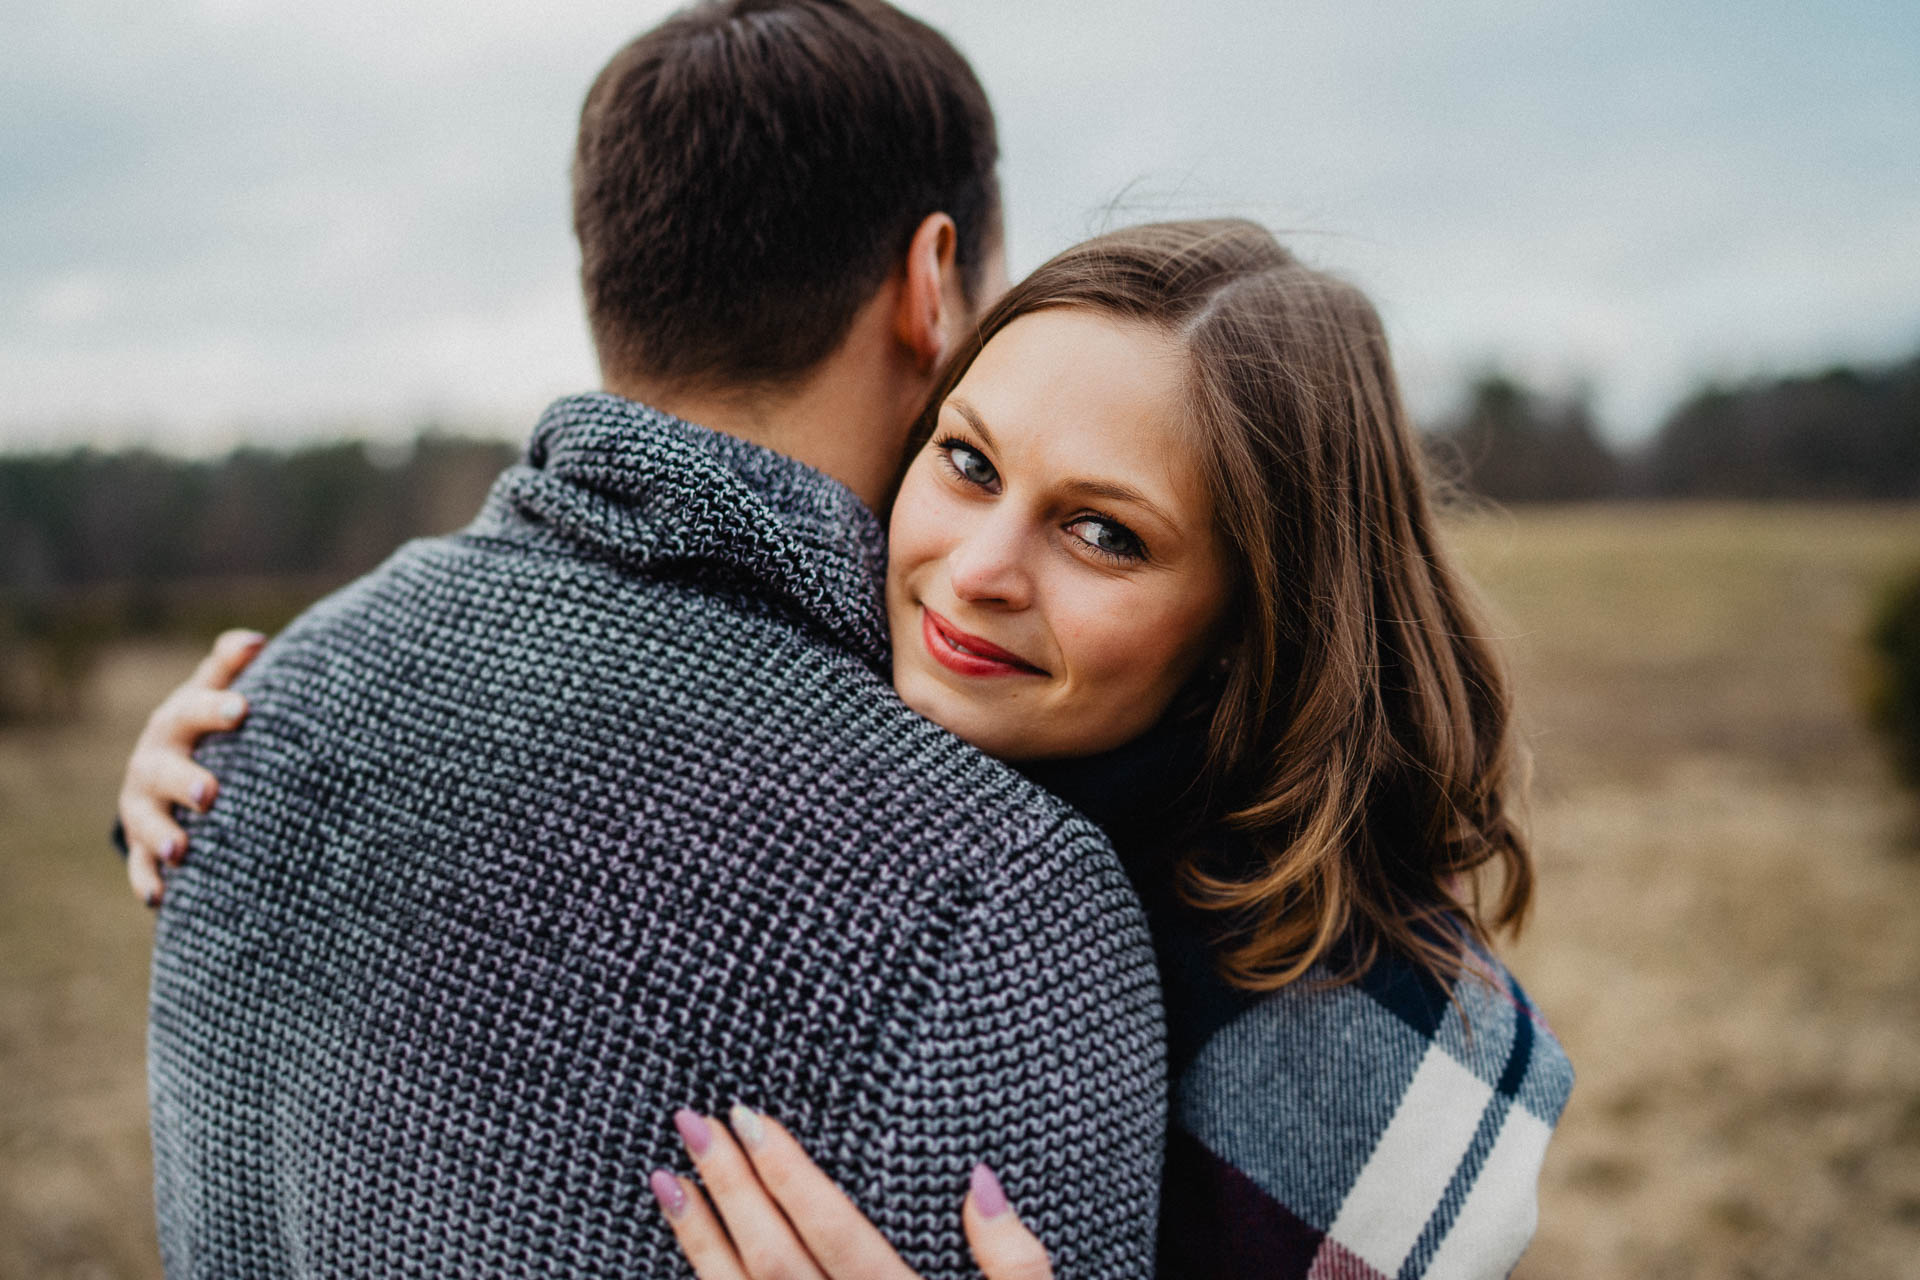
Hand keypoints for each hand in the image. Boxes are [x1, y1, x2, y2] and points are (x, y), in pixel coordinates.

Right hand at [119, 629, 265, 906]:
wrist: (170, 766)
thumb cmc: (211, 724)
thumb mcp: (216, 691)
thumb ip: (231, 665)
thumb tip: (257, 641)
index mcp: (178, 721)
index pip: (194, 708)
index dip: (216, 708)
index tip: (244, 710)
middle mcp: (154, 761)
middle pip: (163, 769)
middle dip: (184, 780)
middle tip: (210, 793)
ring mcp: (144, 804)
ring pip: (146, 821)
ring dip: (161, 835)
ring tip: (182, 849)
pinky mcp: (140, 844)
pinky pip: (139, 865)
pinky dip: (148, 880)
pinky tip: (161, 896)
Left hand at [656, 1105, 1051, 1279]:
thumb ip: (1016, 1263)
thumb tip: (979, 1183)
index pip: (834, 1231)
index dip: (789, 1173)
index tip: (747, 1117)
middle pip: (775, 1260)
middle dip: (730, 1188)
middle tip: (692, 1125)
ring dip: (699, 1243)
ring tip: (665, 1183)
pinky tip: (691, 1266)